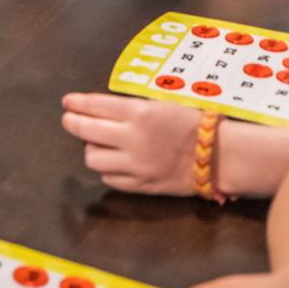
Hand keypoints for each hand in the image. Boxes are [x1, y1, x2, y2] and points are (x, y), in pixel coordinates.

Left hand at [59, 91, 203, 194]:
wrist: (220, 156)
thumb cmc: (194, 123)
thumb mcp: (163, 103)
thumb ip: (132, 107)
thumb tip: (101, 107)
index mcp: (140, 113)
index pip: (95, 106)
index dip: (76, 103)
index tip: (67, 102)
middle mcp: (133, 138)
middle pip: (86, 131)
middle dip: (73, 123)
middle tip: (70, 120)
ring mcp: (136, 165)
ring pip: (93, 159)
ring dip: (91, 149)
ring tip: (98, 143)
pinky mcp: (142, 185)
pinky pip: (110, 179)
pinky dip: (107, 169)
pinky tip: (114, 161)